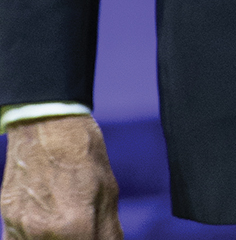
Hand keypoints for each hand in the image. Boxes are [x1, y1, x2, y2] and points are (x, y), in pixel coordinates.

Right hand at [1, 115, 121, 239]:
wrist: (45, 125)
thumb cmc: (82, 152)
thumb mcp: (108, 191)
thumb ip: (107, 231)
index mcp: (77, 226)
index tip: (96, 236)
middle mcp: (46, 234)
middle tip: (83, 230)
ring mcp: (22, 231)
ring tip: (64, 224)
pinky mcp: (7, 224)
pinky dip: (35, 239)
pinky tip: (45, 226)